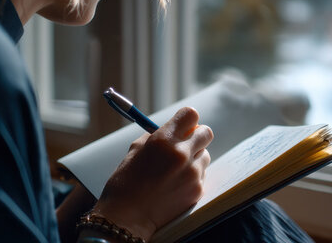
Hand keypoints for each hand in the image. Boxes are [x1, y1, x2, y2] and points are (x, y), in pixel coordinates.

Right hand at [91, 107, 212, 240]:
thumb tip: (175, 128)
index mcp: (164, 140)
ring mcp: (192, 173)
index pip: (191, 114)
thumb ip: (158, 136)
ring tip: (175, 169)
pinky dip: (192, 176)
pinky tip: (175, 184)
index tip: (183, 125)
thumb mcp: (136, 150)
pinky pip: (202, 174)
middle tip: (185, 144)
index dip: (186, 119)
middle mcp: (181, 154)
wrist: (127, 217)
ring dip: (194, 158)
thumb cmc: (126, 182)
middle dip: (196, 136)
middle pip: (206, 132)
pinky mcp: (197, 189)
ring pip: (205, 155)